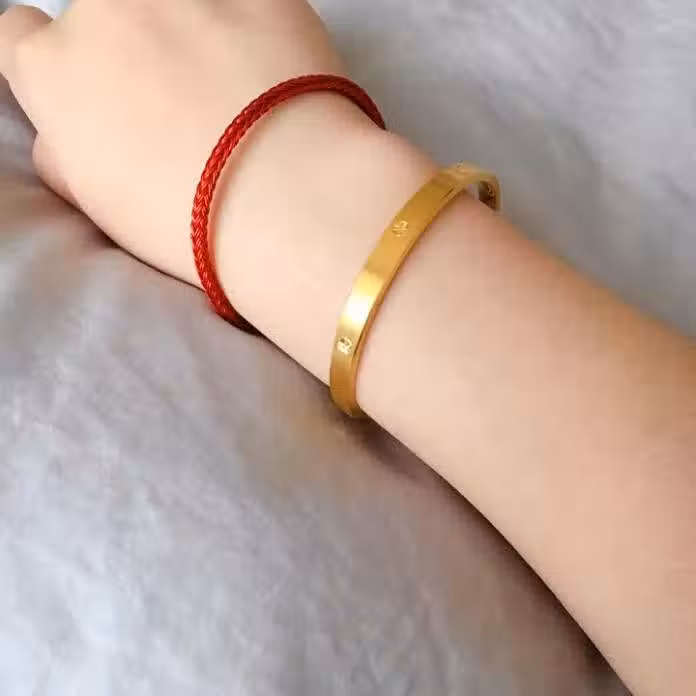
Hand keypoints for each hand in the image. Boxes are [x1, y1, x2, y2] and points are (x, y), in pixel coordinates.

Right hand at [0, 0, 351, 283]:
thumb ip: (66, 153)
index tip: (96, 93)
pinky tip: (278, 80)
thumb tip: (65, 133)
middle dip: (135, 53)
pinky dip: (253, 30)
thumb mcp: (100, 207)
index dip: (61, 67)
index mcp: (54, 70)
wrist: (288, 199)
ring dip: (192, 34)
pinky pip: (244, 4)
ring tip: (238, 94)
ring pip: (175, 5)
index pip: (22, 37)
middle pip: (107, 19)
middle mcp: (106, 11)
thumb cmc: (188, 222)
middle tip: (186, 105)